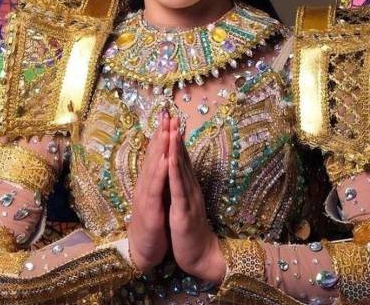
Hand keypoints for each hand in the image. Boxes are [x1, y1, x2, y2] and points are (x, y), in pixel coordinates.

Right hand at [127, 110, 170, 271]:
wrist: (143, 250)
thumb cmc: (153, 224)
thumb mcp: (157, 198)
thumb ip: (160, 179)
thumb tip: (166, 161)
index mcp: (150, 181)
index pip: (156, 153)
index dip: (162, 134)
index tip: (168, 116)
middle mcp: (146, 184)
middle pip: (153, 154)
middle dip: (161, 133)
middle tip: (166, 113)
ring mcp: (146, 195)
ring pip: (153, 166)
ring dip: (160, 147)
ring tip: (166, 129)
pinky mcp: (149, 208)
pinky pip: (155, 187)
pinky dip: (160, 172)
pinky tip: (165, 159)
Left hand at [167, 115, 225, 283]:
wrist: (201, 255)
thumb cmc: (190, 231)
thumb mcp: (185, 204)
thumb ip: (182, 186)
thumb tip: (177, 169)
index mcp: (188, 186)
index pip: (180, 158)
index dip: (174, 138)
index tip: (168, 119)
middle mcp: (190, 187)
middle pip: (181, 157)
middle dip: (174, 135)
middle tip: (170, 113)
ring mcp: (189, 198)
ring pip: (180, 168)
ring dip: (175, 147)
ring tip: (171, 128)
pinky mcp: (184, 210)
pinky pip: (178, 188)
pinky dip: (174, 172)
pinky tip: (170, 158)